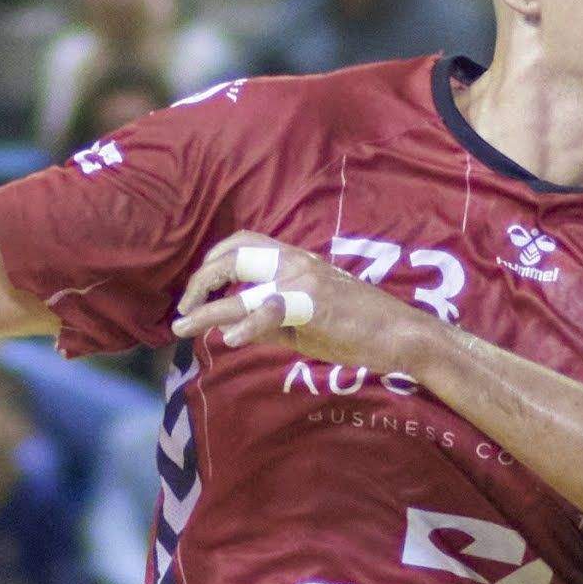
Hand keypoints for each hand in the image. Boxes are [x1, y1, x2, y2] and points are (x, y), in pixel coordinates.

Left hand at [171, 233, 410, 362]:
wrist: (400, 334)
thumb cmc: (357, 328)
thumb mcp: (304, 323)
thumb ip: (267, 321)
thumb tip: (228, 328)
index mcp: (295, 259)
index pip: (244, 242)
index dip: (213, 259)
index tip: (198, 286)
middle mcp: (295, 261)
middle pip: (233, 256)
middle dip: (201, 281)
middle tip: (183, 307)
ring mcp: (303, 280)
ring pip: (241, 290)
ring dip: (205, 309)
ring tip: (182, 325)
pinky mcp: (311, 304)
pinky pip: (268, 311)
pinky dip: (245, 325)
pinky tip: (230, 341)